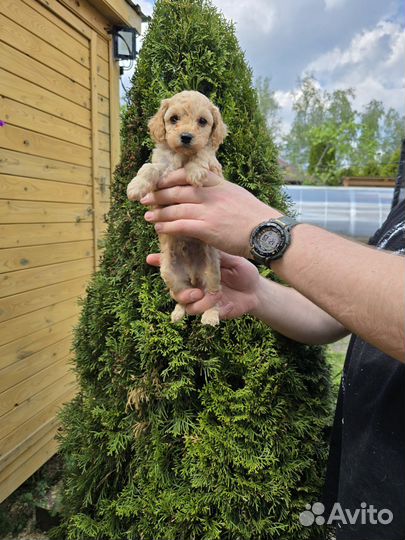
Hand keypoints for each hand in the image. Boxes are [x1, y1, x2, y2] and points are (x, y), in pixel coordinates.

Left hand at [140, 169, 281, 258]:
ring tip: (147, 216)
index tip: (159, 182)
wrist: (267, 232)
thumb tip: (209, 191)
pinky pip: (181, 225)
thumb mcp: (238, 195)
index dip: (169, 179)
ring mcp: (208, 211)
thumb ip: (221, 192)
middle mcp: (211, 194)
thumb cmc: (256, 218)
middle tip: (145, 198)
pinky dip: (168, 226)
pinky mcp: (207, 228)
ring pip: (176, 208)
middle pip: (177, 191)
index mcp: (218, 184)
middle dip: (158, 195)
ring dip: (159, 212)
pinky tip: (160, 228)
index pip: (187, 175)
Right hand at [146, 251, 261, 319]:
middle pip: (172, 286)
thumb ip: (215, 255)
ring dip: (190, 300)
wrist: (257, 291)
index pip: (174, 264)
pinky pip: (198, 312)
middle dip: (175, 287)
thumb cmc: (243, 271)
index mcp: (195, 268)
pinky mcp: (208, 310)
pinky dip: (204, 307)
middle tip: (190, 288)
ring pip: (182, 302)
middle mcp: (193, 283)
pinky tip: (215, 302)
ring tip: (201, 294)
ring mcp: (199, 298)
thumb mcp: (231, 259)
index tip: (150, 258)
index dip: (160, 262)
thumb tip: (202, 243)